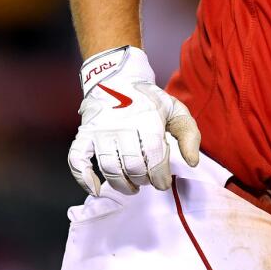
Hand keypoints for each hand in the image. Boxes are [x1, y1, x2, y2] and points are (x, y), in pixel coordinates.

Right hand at [66, 46, 201, 195]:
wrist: (117, 80)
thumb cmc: (149, 100)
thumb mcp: (176, 110)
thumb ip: (189, 134)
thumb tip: (192, 162)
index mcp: (147, 120)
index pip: (154, 158)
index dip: (160, 177)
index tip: (163, 182)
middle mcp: (122, 126)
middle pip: (133, 166)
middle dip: (143, 180)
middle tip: (148, 181)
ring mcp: (100, 130)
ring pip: (109, 167)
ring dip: (121, 184)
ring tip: (131, 187)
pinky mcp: (84, 134)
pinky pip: (77, 160)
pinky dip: (84, 179)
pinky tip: (97, 189)